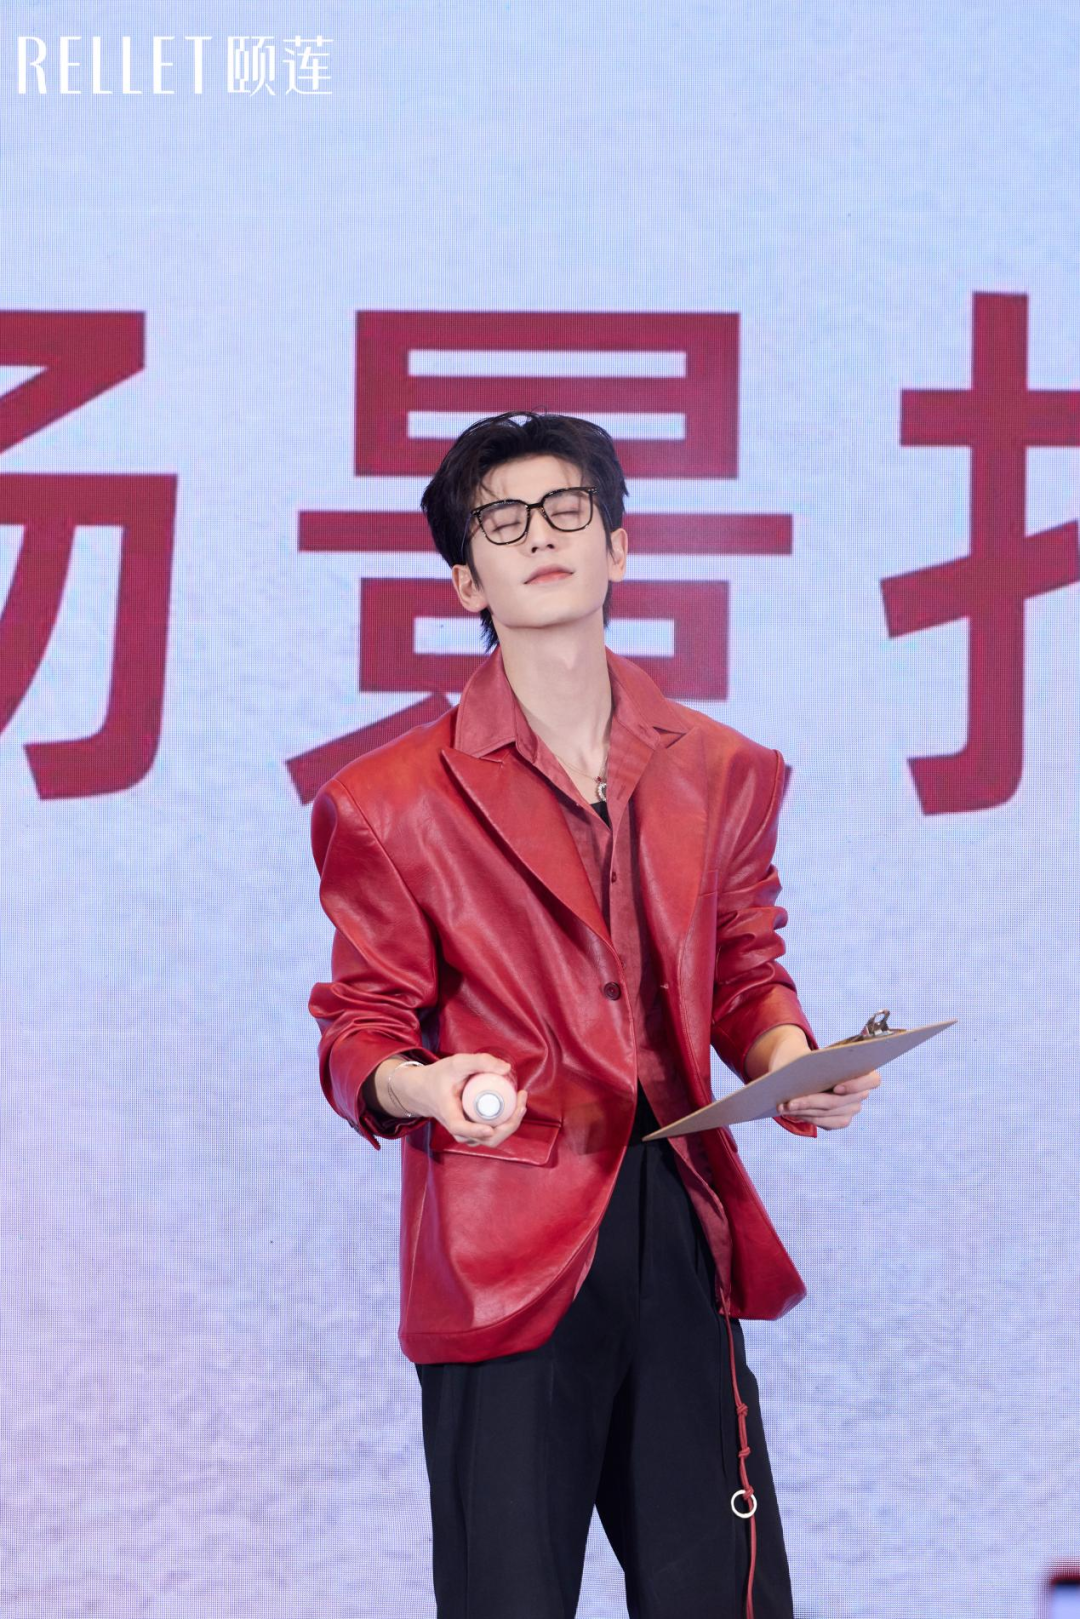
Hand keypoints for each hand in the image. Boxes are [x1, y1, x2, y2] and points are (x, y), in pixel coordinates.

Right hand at [394, 1052, 528, 1146]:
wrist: (424, 1090)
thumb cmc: (439, 1077)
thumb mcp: (456, 1063)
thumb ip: (480, 1061)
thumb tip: (506, 1069)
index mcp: (449, 1115)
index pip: (460, 1129)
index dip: (475, 1131)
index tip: (489, 1129)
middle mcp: (459, 1129)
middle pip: (486, 1139)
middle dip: (508, 1125)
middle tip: (521, 1103)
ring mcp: (468, 1133)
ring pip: (492, 1139)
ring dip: (510, 1124)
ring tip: (521, 1101)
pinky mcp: (474, 1131)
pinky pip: (493, 1133)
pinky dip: (506, 1123)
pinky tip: (515, 1106)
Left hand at [775, 1066, 881, 1128]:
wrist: (801, 1068)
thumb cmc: (805, 1058)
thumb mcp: (803, 1055)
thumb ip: (806, 1062)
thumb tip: (798, 1075)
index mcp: (864, 1070)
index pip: (872, 1080)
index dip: (855, 1085)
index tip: (835, 1087)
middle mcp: (862, 1092)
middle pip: (839, 1101)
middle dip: (812, 1101)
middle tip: (789, 1102)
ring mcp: (852, 1108)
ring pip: (830, 1113)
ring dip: (805, 1110)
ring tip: (784, 1106)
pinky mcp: (841, 1119)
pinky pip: (826, 1122)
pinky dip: (807, 1116)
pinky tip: (791, 1112)